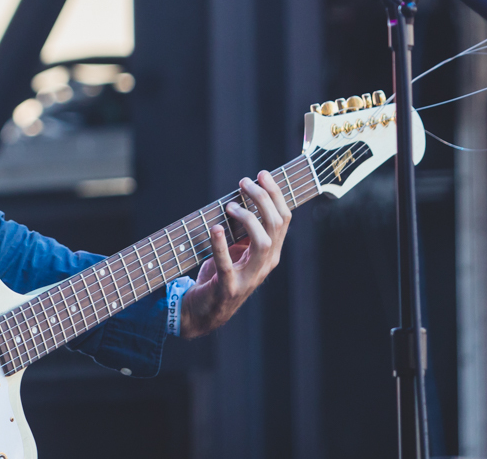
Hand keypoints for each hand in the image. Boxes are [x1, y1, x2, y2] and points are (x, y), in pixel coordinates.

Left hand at [178, 170, 291, 338]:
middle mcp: (265, 264)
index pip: (283, 218)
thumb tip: (243, 195)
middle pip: (276, 225)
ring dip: (248, 219)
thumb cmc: (221, 276)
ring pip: (262, 243)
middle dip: (263, 198)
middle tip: (245, 182)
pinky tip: (215, 227)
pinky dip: (221, 245)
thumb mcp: (238, 250)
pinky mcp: (229, 288)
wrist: (203, 312)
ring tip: (230, 205)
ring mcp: (249, 278)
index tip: (262, 174)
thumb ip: (245, 230)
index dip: (275, 194)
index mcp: (270, 253)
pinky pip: (227, 264)